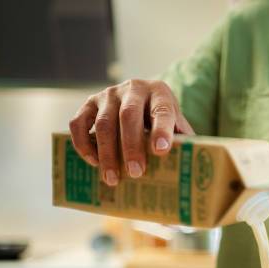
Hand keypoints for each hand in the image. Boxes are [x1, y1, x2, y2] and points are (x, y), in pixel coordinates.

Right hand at [69, 79, 193, 185]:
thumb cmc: (163, 121)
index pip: (162, 110)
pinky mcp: (90, 103)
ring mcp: (109, 94)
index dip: (161, 130)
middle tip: (136, 172)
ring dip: (107, 152)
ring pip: (104, 123)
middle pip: (129, 116)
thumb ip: (184, 144)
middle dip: (131, 146)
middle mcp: (134, 88)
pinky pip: (79, 122)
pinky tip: (93, 162)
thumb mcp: (177, 127)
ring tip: (113, 178)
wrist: (143, 100)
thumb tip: (189, 176)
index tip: (161, 150)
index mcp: (160, 93)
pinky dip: (83, 143)